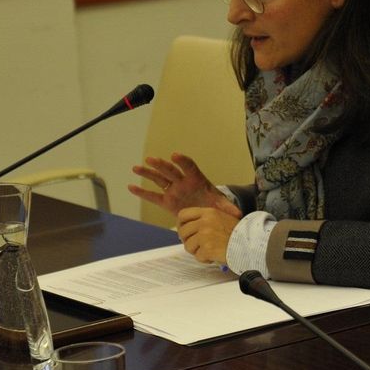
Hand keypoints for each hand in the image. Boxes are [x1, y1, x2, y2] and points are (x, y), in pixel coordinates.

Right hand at [127, 153, 242, 218]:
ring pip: (159, 179)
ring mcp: (173, 190)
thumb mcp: (221, 206)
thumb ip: (228, 209)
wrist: (207, 212)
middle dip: (162, 165)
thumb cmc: (213, 205)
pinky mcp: (167, 201)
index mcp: (197, 180)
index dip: (183, 161)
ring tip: (137, 167)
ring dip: (148, 173)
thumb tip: (238, 214)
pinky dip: (143, 192)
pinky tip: (131, 186)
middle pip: (171, 171)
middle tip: (152, 159)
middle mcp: (183, 182)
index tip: (175, 155)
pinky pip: (153, 196)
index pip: (189, 167)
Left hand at [177, 206, 239, 264]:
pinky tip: (215, 256)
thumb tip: (190, 228)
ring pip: (188, 246)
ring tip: (210, 251)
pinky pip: (198, 257)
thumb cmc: (238, 233)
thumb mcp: (223, 218)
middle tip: (198, 245)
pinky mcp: (207, 248)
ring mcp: (204, 235)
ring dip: (197, 251)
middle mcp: (204, 222)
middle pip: (183, 232)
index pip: (183, 214)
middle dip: (188, 240)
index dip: (181, 224)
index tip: (185, 232)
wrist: (250, 244)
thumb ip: (206, 220)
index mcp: (208, 212)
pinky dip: (205, 259)